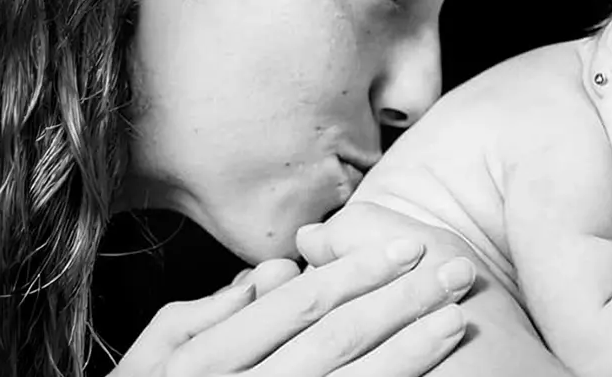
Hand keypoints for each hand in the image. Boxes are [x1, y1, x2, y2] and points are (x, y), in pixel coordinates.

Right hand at [108, 237, 474, 376]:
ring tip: (456, 317)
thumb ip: (204, 313)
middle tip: (455, 272)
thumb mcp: (155, 358)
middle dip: (402, 301)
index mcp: (209, 360)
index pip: (299, 304)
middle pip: (337, 337)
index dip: (359, 271)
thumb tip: (278, 273)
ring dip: (411, 348)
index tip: (409, 247)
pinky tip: (426, 368)